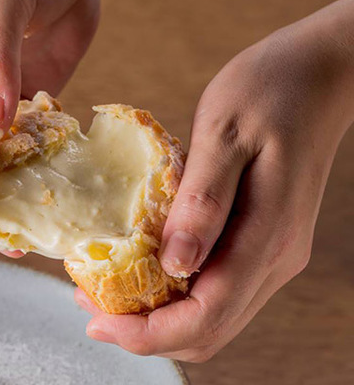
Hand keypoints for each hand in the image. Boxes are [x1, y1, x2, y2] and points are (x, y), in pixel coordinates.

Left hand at [75, 0, 353, 361]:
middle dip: (145, 333)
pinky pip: (216, 290)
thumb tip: (174, 264)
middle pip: (207, 330)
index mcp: (267, 236)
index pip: (206, 316)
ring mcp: (271, 254)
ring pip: (212, 317)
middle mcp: (274, 258)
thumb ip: (202, 201)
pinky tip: (140, 268)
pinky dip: (173, 294)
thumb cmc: (269, 90)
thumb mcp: (225, 133)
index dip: (149, 333)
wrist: (317, 74)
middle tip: (90, 309)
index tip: (98, 321)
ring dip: (156, 317)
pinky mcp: (261, 242)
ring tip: (104, 293)